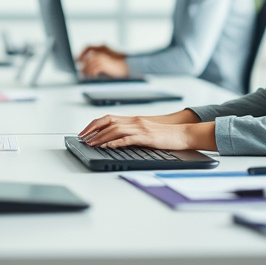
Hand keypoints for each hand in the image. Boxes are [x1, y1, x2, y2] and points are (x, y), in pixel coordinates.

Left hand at [77, 45, 128, 77]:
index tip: (78, 60)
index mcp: (103, 47)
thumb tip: (87, 65)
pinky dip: (91, 74)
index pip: (88, 47)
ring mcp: (102, 57)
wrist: (132, 66)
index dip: (82, 53)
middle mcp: (101, 50)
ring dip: (87, 71)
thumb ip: (99, 59)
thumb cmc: (121, 65)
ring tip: (87, 76)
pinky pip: (93, 69)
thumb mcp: (109, 59)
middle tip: (81, 72)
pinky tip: (93, 76)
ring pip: (88, 64)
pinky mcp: (103, 64)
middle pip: (87, 58)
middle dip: (83, 65)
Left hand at [77, 113, 215, 151]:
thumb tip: (115, 140)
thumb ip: (132, 132)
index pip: (108, 118)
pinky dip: (116, 142)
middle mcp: (135, 121)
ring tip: (91, 144)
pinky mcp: (147, 137)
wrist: (183, 134)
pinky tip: (108, 146)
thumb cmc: (165, 135)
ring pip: (115, 130)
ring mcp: (141, 128)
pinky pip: (128, 139)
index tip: (84, 132)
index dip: (94, 124)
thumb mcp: (146, 131)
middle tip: (82, 138)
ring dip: (101, 137)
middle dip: (92, 129)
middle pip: (108, 121)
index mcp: (133, 119)